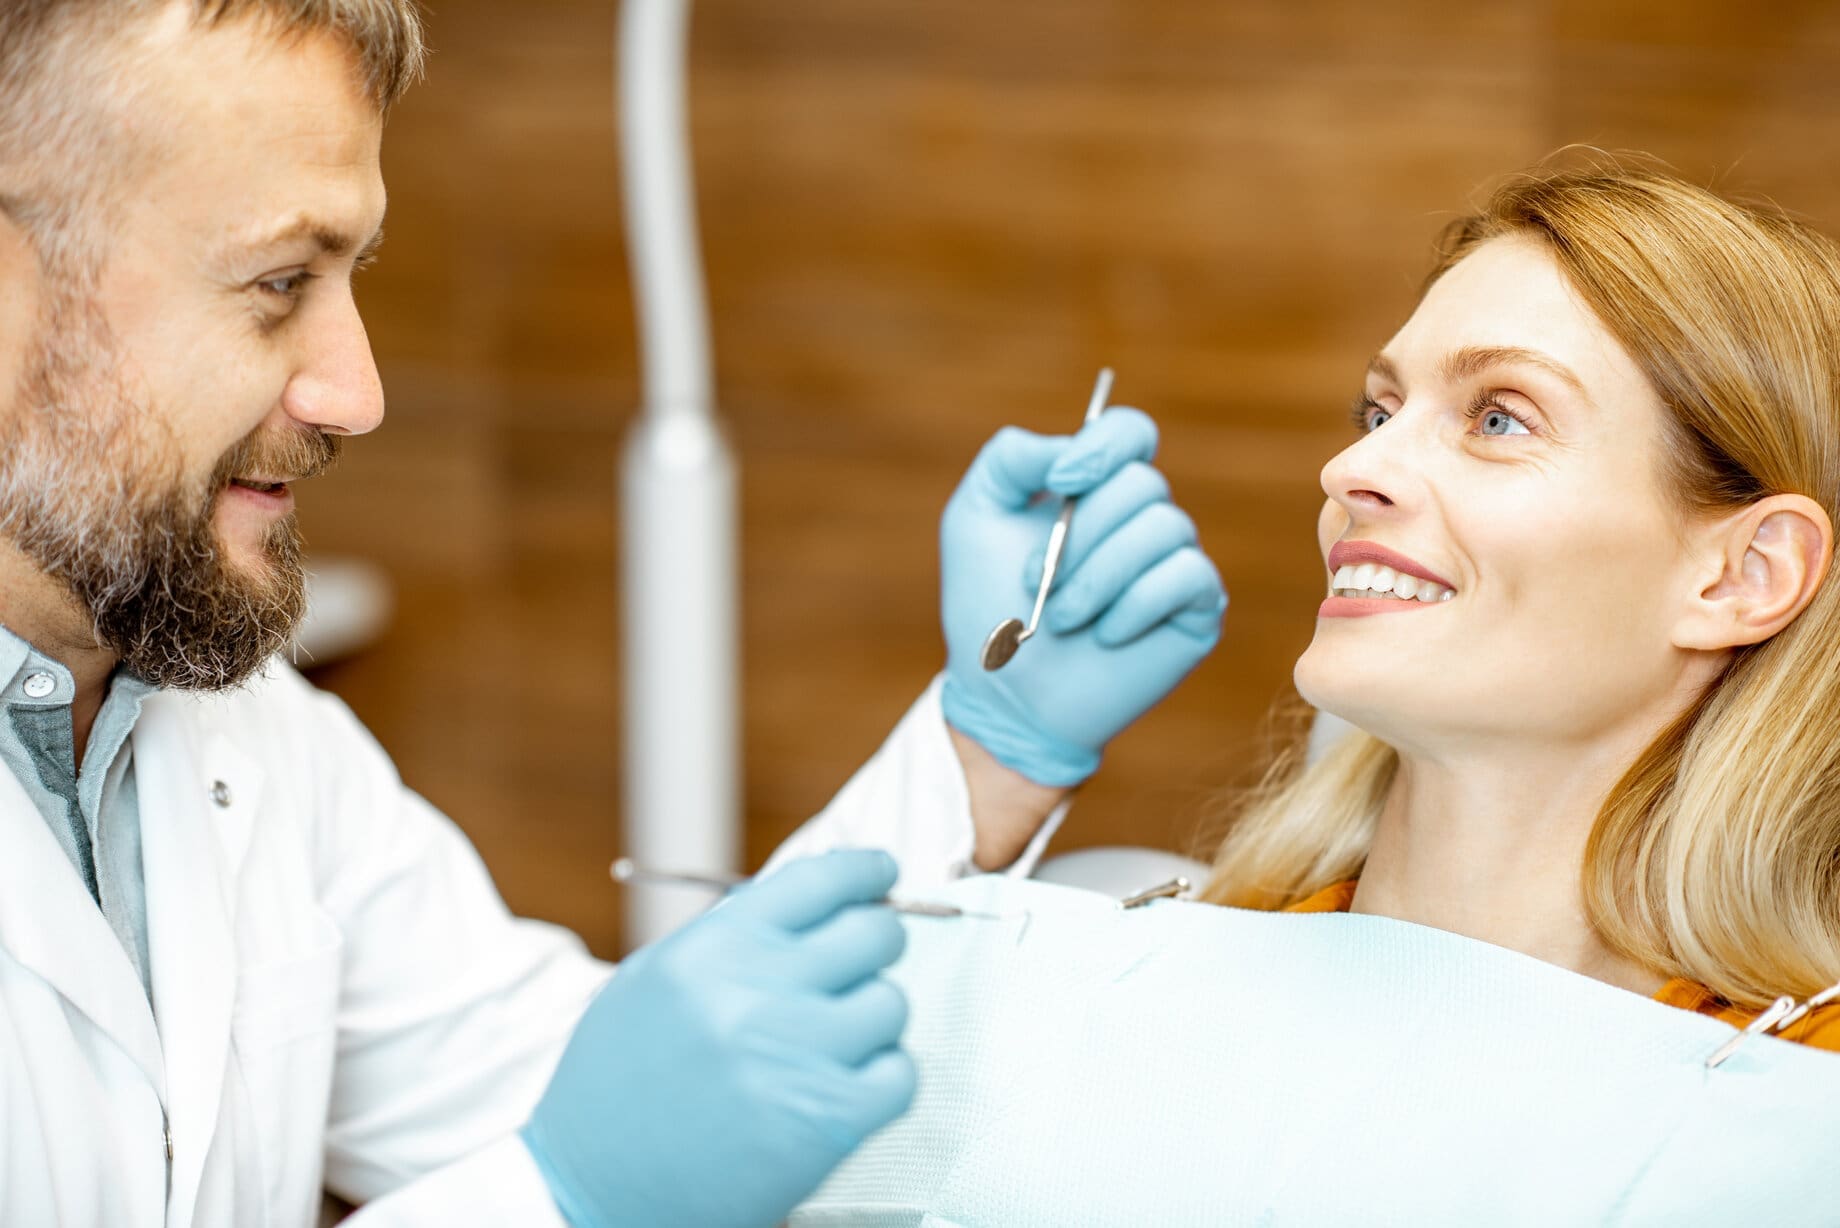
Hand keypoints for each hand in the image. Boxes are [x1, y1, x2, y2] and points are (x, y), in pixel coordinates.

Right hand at [521, 850, 915, 1227]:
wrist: (590, 1189)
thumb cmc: (617, 1086)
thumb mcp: (654, 981)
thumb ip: (732, 935)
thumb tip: (816, 899)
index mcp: (713, 948)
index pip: (821, 880)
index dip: (864, 870)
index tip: (881, 873)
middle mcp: (757, 991)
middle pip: (874, 934)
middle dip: (874, 944)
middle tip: (859, 965)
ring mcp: (798, 1055)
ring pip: (891, 1004)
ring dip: (870, 1021)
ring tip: (826, 1044)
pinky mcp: (828, 1121)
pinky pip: (901, 1074)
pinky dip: (881, 1080)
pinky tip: (840, 1088)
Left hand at [940, 407, 1225, 786]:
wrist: (1006, 695)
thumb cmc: (988, 608)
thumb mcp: (974, 517)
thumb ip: (1011, 458)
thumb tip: (1071, 446)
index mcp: (1095, 489)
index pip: (1130, 432)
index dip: (1102, 446)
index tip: (1059, 482)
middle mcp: (1141, 519)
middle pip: (1142, 482)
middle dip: (1080, 533)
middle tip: (1035, 579)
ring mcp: (1173, 562)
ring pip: (1164, 527)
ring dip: (1099, 576)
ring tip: (1063, 618)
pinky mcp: (1197, 608)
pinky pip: (1187, 575)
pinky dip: (1136, 604)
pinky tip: (1106, 635)